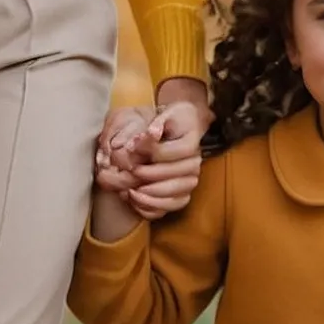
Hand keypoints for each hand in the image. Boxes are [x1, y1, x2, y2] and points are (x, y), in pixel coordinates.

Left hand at [95, 100, 203, 219]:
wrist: (183, 129)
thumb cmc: (171, 122)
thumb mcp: (165, 116)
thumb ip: (156, 124)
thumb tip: (151, 133)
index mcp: (189, 145)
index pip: (166, 153)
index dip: (146, 153)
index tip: (130, 150)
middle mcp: (193, 166)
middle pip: (173, 178)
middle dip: (147, 176)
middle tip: (129, 172)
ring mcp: (189, 182)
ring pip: (174, 197)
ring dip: (150, 196)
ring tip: (130, 190)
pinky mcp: (183, 195)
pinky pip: (170, 207)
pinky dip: (153, 207)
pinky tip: (136, 200)